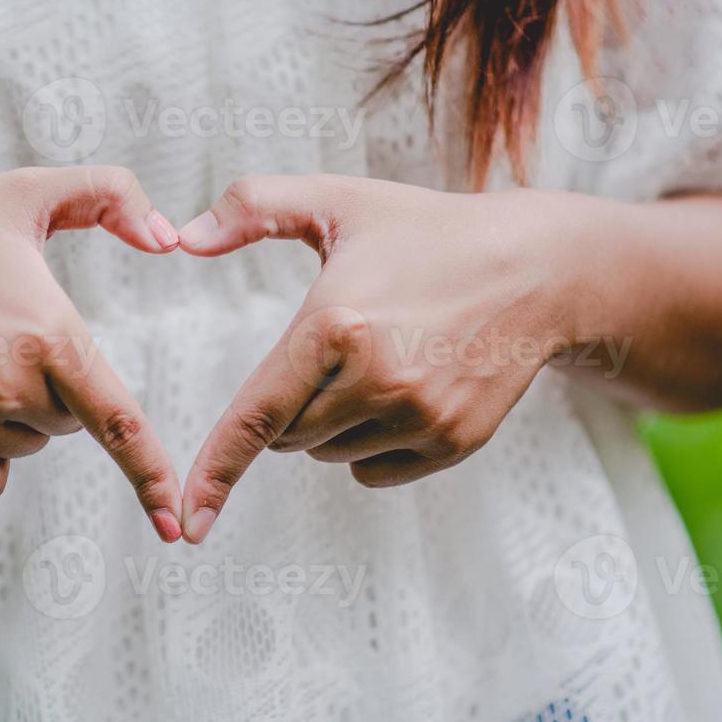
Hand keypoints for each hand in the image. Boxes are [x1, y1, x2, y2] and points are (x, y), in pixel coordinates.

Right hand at [0, 166, 184, 541]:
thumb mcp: (21, 193)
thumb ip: (108, 194)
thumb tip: (169, 239)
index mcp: (47, 333)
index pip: (116, 422)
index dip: (150, 475)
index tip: (173, 522)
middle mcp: (6, 386)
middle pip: (66, 423)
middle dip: (45, 389)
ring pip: (24, 448)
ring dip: (6, 417)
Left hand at [175, 175, 577, 542]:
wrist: (538, 270)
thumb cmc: (428, 232)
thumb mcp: (340, 202)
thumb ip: (252, 207)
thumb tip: (183, 239)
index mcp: (335, 325)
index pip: (256, 415)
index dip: (215, 471)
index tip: (189, 519)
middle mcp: (377, 380)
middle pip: (288, 436)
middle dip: (292, 404)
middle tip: (338, 349)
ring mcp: (420, 418)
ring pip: (327, 456)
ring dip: (331, 425)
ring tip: (380, 360)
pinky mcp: (452, 443)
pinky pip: (373, 473)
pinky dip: (369, 447)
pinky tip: (403, 392)